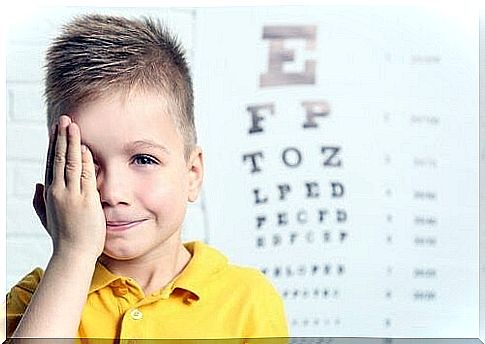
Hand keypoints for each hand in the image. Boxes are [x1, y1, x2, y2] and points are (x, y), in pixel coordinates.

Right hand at [33, 115, 105, 258]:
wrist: (73, 255)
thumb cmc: (63, 238)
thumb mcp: (47, 217)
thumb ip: (39, 201)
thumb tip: (36, 185)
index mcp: (50, 193)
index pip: (51, 164)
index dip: (53, 146)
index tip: (55, 130)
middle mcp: (58, 192)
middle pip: (58, 159)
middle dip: (61, 138)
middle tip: (63, 119)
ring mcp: (71, 196)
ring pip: (69, 163)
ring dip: (71, 143)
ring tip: (72, 125)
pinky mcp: (85, 201)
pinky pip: (84, 176)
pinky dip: (83, 161)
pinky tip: (83, 147)